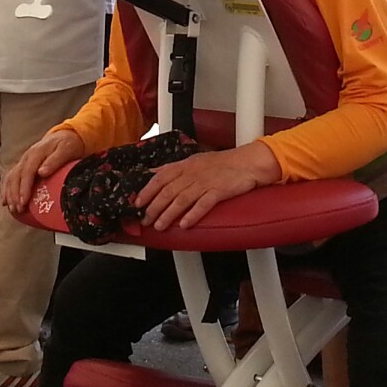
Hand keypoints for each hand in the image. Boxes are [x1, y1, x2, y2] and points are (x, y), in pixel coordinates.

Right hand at [3, 128, 85, 215]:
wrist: (65, 135)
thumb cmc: (68, 144)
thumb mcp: (66, 149)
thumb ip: (54, 160)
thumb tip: (42, 172)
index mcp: (36, 153)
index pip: (27, 171)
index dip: (24, 188)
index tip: (23, 201)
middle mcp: (26, 157)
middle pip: (15, 176)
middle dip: (15, 194)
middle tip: (18, 209)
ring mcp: (23, 161)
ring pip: (10, 178)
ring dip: (9, 194)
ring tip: (13, 209)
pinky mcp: (22, 166)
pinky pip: (10, 178)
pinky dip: (6, 190)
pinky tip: (5, 202)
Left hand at [132, 142, 281, 230]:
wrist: (248, 162)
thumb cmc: (222, 163)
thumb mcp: (194, 161)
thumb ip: (174, 169)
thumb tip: (153, 174)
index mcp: (186, 165)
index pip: (161, 177)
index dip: (147, 190)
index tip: (138, 202)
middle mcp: (193, 173)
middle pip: (169, 190)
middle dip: (154, 207)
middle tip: (146, 219)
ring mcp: (206, 182)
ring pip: (182, 199)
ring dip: (169, 214)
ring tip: (160, 226)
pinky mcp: (219, 191)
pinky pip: (203, 204)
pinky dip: (193, 214)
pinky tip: (185, 224)